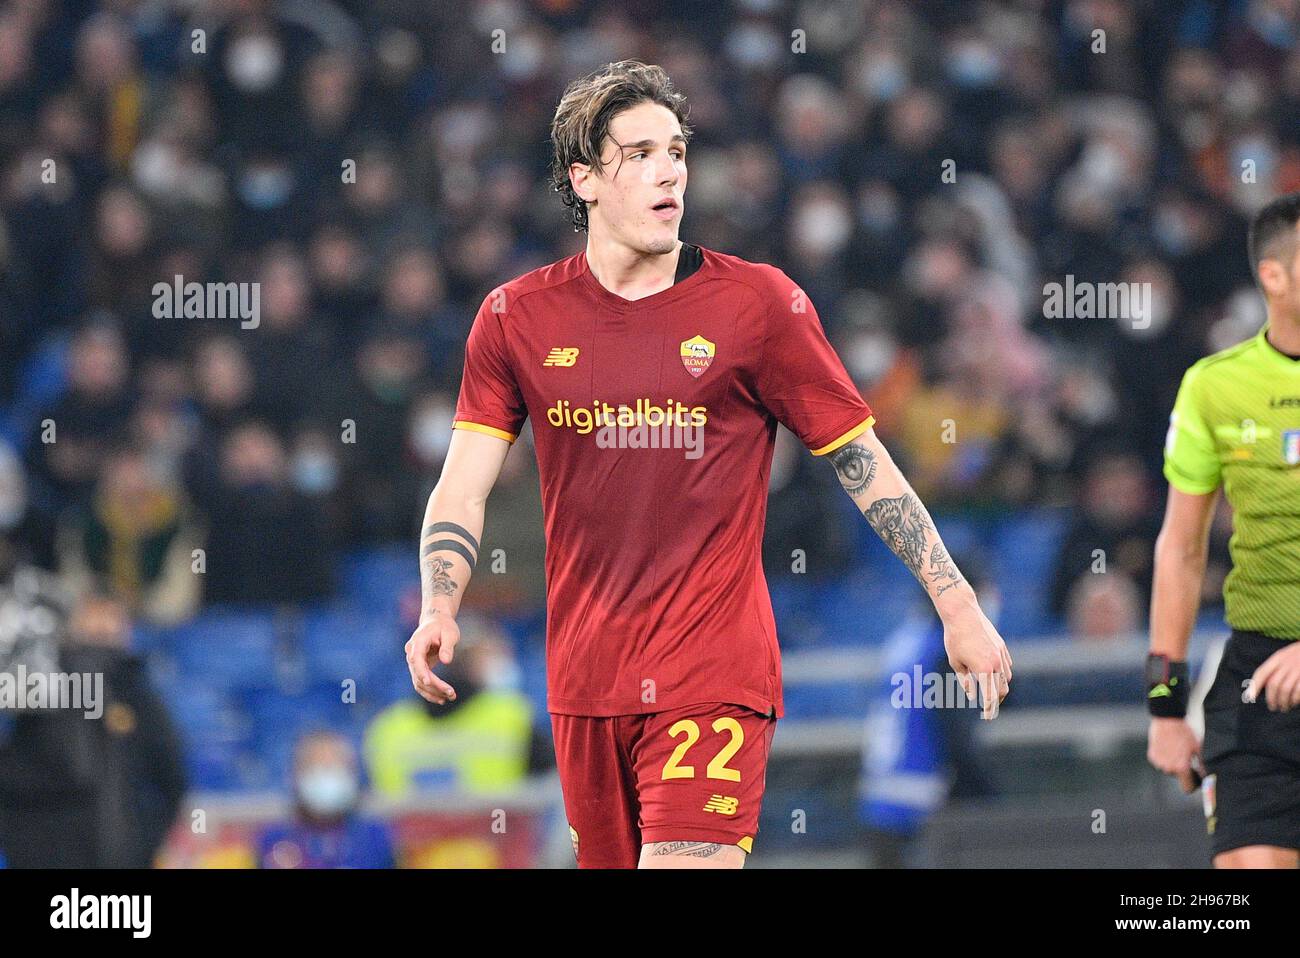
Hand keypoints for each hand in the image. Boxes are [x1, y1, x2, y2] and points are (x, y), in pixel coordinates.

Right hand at [405, 611, 460, 704]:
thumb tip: (446, 661)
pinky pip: (421, 682)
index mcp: (418, 642)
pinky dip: (430, 691)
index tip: (429, 682)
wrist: (436, 622)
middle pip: (418, 673)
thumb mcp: (450, 633)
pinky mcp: (418, 668)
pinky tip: (441, 699)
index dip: (421, 671)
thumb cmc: (444, 626)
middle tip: (451, 693)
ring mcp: (413, 661)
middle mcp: (412, 653)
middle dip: (434, 686)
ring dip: (432, 692)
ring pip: (418, 682)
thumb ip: (447, 646)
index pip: (416, 659)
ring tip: (450, 698)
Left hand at [940, 598, 1012, 719]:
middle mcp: (996, 664)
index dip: (989, 709)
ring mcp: (1001, 654)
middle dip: (997, 701)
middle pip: (1002, 690)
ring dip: (1001, 687)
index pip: (990, 697)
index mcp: (983, 670)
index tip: (986, 716)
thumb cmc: (954, 639)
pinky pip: (1007, 665)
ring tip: (991, 692)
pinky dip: (1003, 674)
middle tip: (989, 707)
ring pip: (1007, 678)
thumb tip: (972, 696)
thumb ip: (965, 681)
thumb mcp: (955, 662)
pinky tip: (995, 675)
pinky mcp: (1002, 647)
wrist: (963, 614)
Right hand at [1147, 717, 1201, 792]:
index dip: (1193, 785)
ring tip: (1177, 750)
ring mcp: (1158, 762)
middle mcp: (1168, 768)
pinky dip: (1164, 757)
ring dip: (1173, 763)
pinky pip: (1160, 762)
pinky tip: (1168, 746)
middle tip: (1186, 757)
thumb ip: (1201, 766)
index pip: (1187, 788)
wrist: (1167, 719)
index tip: (1196, 777)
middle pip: (1178, 777)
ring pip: (1168, 769)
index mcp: (1181, 768)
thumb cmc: (1185, 733)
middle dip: (1183, 770)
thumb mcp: (1197, 749)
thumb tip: (1204, 777)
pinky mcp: (1152, 756)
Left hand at [1248, 641, 1299, 711]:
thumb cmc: (1299, 654)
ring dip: (1283, 701)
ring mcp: (1298, 669)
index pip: (1262, 672)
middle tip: (1272, 707)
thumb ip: (1275, 667)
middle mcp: (1287, 663)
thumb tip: (1260, 685)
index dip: (1255, 686)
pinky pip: (1298, 691)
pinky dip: (1295, 699)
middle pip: (1273, 684)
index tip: (1250, 697)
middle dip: (1271, 698)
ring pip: (1285, 689)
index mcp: (1278, 657)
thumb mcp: (1285, 655)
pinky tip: (1294, 703)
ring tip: (1283, 708)